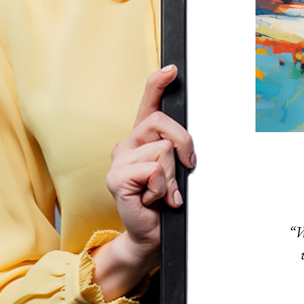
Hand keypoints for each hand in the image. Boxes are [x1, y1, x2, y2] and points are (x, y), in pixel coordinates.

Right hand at [91, 65, 195, 299]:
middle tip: (185, 169)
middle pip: (163, 123)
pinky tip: (153, 199)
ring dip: (172, 176)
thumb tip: (187, 142)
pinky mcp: (116, 178)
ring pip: (163, 150)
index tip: (172, 69)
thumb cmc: (165, 201)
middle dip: (184, 145)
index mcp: (142, 138)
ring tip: (163, 192)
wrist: (152, 234)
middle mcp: (127, 144)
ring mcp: (118, 160)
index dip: (158, 83)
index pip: (148, 103)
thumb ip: (177, 150)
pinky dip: (162, 188)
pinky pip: (153, 170)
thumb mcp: (176, 169)